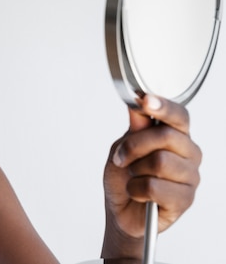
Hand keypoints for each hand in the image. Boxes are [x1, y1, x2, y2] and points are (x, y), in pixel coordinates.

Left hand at [103, 95, 200, 241]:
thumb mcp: (122, 147)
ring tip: (133, 178)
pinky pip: (155, 187)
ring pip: (160, 162)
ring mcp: (190, 177)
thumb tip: (139, 103)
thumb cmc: (123, 177)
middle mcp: (189, 153)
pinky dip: (136, 189)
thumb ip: (134, 128)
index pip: (179, 116)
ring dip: (135, 170)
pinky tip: (138, 193)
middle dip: (134, 146)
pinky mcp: (185, 200)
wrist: (120, 210)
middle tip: (122, 158)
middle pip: (165, 136)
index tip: (146, 100)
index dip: (163, 106)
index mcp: (176, 136)